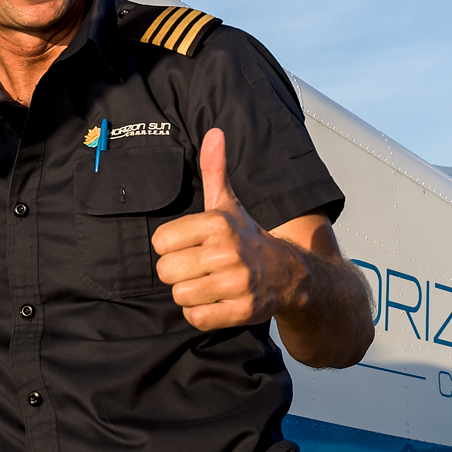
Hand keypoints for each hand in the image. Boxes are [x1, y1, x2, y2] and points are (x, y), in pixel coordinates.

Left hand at [152, 129, 306, 330]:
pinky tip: (215, 302)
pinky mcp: (242, 311)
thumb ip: (215, 170)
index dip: (170, 247)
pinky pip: (196, 318)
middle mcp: (228, 252)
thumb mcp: (228, 203)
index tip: (189, 246)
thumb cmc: (248, 237)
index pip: (160, 241)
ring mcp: (237, 283)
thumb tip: (214, 133)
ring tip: (208, 284)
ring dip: (189, 294)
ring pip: (180, 296)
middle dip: (177, 273)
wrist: (290, 275)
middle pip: (166, 272)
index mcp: (218, 223)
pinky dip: (200, 314)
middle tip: (197, 268)